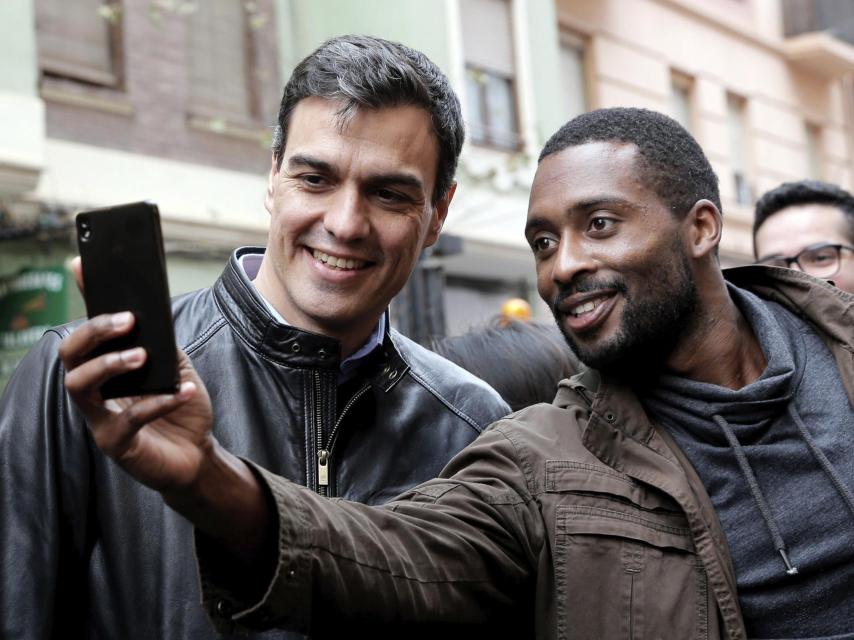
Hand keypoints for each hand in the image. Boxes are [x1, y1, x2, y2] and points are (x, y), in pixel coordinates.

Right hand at [59, 311, 213, 494]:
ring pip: (78, 385)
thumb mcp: (179, 370)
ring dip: (109, 364)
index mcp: (107, 368)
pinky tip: (184, 391)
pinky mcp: (115, 444)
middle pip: (70, 354)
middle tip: (128, 321)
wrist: (198, 456)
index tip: (81, 265)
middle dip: (95, 331)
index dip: (84, 300)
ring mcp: (99, 418)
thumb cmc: (184, 410)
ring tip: (143, 356)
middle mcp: (95, 390)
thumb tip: (155, 319)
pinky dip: (158, 403)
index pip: (89, 331)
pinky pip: (127, 420)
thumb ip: (165, 347)